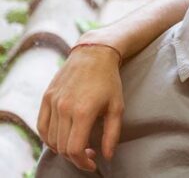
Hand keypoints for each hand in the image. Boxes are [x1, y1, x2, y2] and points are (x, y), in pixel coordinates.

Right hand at [37, 44, 123, 170]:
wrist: (94, 54)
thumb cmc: (109, 81)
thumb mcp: (117, 107)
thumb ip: (112, 134)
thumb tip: (107, 156)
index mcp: (83, 112)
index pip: (74, 149)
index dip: (82, 162)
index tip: (93, 163)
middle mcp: (64, 108)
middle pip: (62, 147)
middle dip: (76, 157)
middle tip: (90, 153)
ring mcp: (53, 102)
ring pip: (50, 139)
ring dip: (62, 148)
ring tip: (78, 144)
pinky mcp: (46, 97)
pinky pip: (42, 126)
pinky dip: (50, 138)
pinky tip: (63, 137)